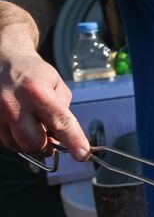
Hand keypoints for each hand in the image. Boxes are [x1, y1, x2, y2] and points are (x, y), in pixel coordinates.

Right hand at [0, 42, 89, 159]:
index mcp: (36, 93)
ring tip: (32, 126)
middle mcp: (13, 105)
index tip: (83, 154)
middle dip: (46, 146)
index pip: (60, 123)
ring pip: (17, 146)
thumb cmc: (32, 73)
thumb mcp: (56, 84)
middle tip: (51, 139)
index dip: (74, 141)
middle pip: (34, 143)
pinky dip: (14, 139)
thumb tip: (63, 137)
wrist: (2, 61)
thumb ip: (63, 110)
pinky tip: (18, 125)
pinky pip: (3, 142)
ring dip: (29, 143)